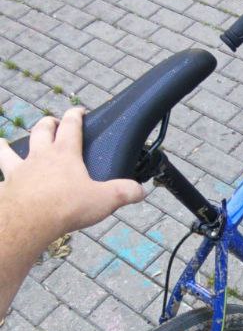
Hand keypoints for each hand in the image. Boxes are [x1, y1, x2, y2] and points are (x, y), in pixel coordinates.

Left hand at [0, 107, 144, 246]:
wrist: (28, 220)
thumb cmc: (65, 206)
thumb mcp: (103, 200)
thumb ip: (123, 193)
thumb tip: (141, 191)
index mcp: (65, 154)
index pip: (71, 125)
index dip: (75, 114)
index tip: (79, 110)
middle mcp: (40, 156)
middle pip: (41, 130)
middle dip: (47, 124)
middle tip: (51, 123)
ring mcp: (19, 170)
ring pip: (9, 150)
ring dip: (7, 146)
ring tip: (5, 143)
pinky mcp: (6, 186)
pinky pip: (0, 176)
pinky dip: (0, 175)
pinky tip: (0, 180)